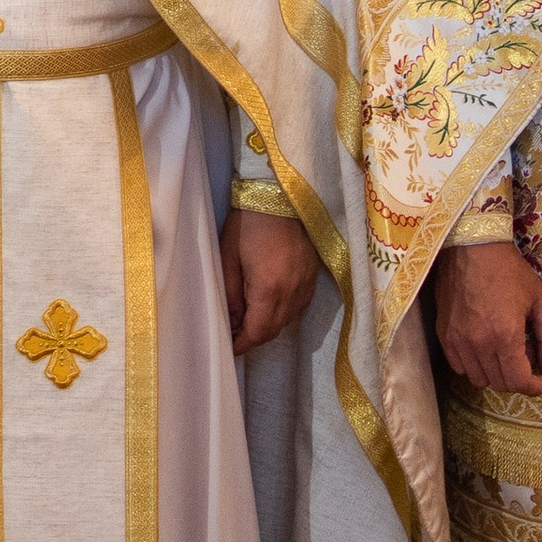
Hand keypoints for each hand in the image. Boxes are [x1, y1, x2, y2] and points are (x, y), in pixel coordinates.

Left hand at [221, 209, 319, 355]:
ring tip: (248, 317)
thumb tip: (230, 321)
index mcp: (269, 288)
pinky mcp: (314, 276)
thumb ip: (229, 294)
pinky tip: (269, 303)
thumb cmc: (248, 223)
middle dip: (253, 337)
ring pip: (288, 320)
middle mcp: (293, 292)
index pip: (258, 333)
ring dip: (268, 325)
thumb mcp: (228, 257)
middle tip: (234, 333)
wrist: (279, 195)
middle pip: (274, 331)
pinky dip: (283, 312)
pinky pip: (299, 306)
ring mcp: (307, 285)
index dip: (242, 345)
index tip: (229, 346)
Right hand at [433, 238, 541, 394]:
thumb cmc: (510, 271)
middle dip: (519, 378)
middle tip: (527, 357)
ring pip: (479, 379)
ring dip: (496, 374)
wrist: (472, 247)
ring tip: (504, 352)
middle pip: (500, 384)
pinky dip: (475, 365)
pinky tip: (484, 347)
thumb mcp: (540, 301)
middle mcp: (479, 344)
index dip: (536, 387)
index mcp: (506, 336)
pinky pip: (460, 367)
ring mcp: (457, 341)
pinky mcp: (444, 335)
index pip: (519, 383)